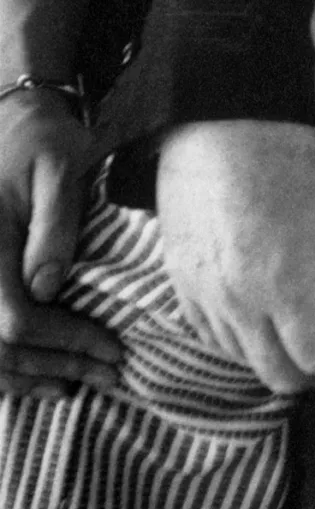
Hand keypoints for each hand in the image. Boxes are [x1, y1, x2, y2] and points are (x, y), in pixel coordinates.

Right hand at [0, 90, 121, 393]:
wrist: (13, 124)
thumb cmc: (44, 142)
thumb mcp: (60, 169)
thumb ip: (55, 225)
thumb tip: (48, 287)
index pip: (16, 319)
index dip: (63, 343)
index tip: (112, 349)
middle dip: (55, 367)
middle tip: (109, 375)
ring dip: (31, 378)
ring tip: (80, 384)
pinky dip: (9, 370)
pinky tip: (43, 378)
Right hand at [155, 120, 314, 392]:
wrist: (217, 121)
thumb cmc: (285, 157)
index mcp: (282, 283)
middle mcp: (237, 302)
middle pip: (283, 376)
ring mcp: (203, 297)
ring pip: (248, 361)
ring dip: (285, 357)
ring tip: (313, 326)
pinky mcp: (181, 285)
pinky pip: (215, 338)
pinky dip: (248, 341)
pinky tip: (271, 313)